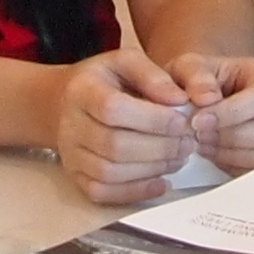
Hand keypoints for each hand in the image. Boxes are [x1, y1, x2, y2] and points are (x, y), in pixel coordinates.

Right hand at [54, 47, 201, 204]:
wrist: (64, 103)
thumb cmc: (104, 81)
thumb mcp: (126, 61)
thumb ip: (153, 75)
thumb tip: (179, 100)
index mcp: (81, 90)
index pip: (113, 109)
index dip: (153, 119)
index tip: (183, 121)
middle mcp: (70, 125)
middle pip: (114, 145)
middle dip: (159, 147)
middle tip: (188, 142)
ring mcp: (70, 154)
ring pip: (109, 172)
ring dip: (152, 169)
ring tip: (179, 158)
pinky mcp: (76, 176)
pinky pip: (103, 192)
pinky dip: (135, 192)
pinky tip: (161, 182)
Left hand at [168, 52, 253, 173]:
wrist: (192, 96)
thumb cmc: (197, 80)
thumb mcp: (188, 67)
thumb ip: (195, 77)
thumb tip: (207, 98)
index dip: (233, 112)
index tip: (200, 120)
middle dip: (235, 137)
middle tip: (201, 136)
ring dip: (232, 155)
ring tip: (203, 145)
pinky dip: (232, 167)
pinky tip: (212, 154)